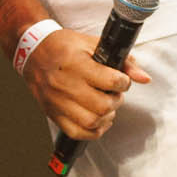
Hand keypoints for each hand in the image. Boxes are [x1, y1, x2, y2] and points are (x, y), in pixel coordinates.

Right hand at [23, 27, 150, 139]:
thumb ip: (123, 61)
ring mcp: (58, 102)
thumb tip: (144, 78)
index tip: (121, 79)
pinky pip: (78, 133)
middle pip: (102, 106)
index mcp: (76, 63)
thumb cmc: (64, 46)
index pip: (111, 81)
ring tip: (105, 106)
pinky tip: (98, 119)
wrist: (32, 52)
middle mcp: (65, 84)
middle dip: (116, 100)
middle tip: (113, 93)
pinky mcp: (53, 113)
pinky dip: (94, 131)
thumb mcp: (93, 44)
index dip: (123, 82)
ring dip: (106, 116)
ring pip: (91, 122)